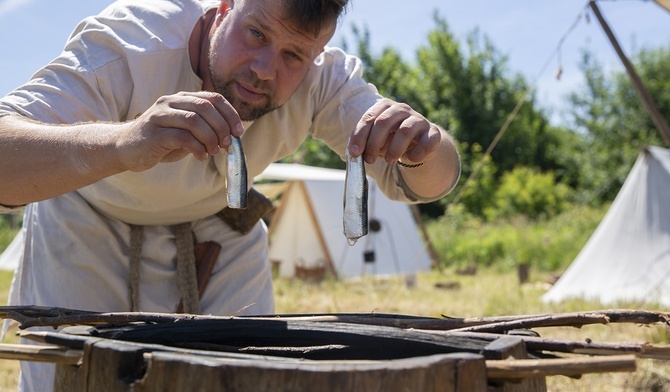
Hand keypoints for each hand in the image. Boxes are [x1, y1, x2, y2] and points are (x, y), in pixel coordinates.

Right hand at [116, 91, 242, 171]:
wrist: (125, 149)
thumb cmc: (161, 141)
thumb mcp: (186, 132)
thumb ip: (205, 129)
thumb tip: (231, 137)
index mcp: (181, 98)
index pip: (213, 98)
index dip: (230, 114)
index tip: (238, 131)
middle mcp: (170, 102)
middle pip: (205, 107)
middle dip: (222, 127)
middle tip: (226, 144)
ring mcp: (160, 116)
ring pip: (194, 120)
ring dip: (210, 138)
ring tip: (213, 151)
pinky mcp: (154, 133)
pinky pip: (182, 137)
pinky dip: (197, 148)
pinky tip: (201, 157)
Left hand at [348, 98, 441, 165]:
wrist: (420, 144)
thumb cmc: (392, 140)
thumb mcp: (377, 139)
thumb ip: (365, 143)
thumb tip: (353, 152)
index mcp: (385, 107)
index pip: (369, 117)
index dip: (360, 136)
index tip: (355, 153)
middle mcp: (402, 109)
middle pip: (384, 121)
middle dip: (374, 143)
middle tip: (369, 160)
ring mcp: (419, 119)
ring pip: (404, 131)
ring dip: (393, 150)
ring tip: (389, 160)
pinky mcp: (433, 132)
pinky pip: (425, 143)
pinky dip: (415, 155)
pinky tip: (410, 158)